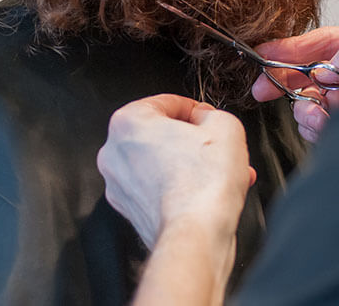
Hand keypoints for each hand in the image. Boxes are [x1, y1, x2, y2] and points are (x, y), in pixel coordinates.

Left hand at [97, 94, 255, 249]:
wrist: (196, 235)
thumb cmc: (204, 185)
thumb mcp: (225, 125)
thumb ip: (211, 113)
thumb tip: (205, 119)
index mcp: (127, 122)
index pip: (166, 102)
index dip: (196, 109)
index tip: (208, 118)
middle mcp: (114, 152)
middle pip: (160, 135)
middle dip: (193, 141)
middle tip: (217, 147)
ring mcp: (118, 184)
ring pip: (160, 163)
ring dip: (189, 164)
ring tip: (219, 172)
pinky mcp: (130, 210)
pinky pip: (157, 188)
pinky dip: (179, 187)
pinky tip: (206, 192)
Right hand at [252, 26, 338, 141]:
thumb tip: (325, 70)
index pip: (319, 45)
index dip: (287, 50)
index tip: (261, 59)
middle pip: (309, 77)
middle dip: (289, 83)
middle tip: (268, 91)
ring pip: (312, 106)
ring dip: (304, 109)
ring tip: (316, 115)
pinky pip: (324, 130)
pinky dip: (315, 129)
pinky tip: (324, 127)